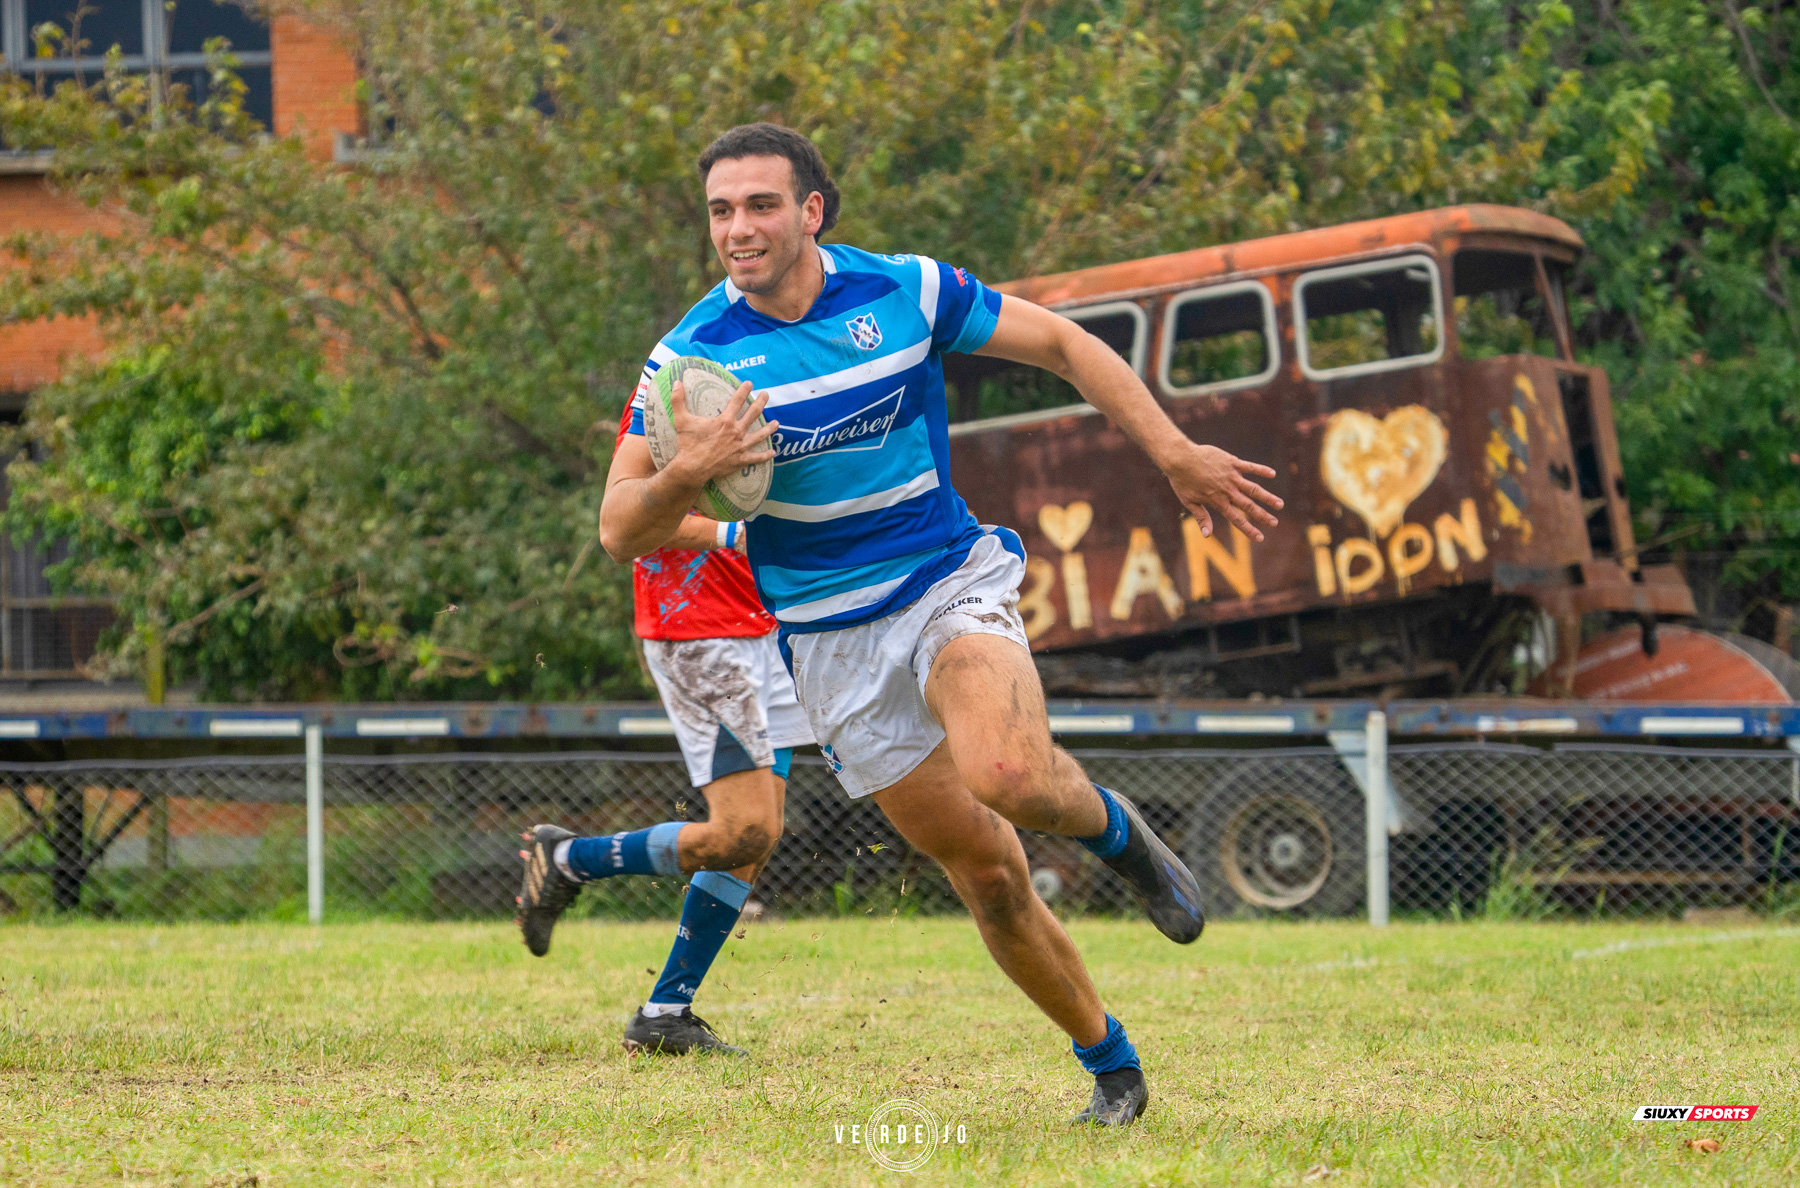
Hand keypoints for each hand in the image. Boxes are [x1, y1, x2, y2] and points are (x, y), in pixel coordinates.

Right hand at [666, 378, 777, 485]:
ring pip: (760, 435)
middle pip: (754, 414)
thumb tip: (676, 382)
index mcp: (725, 420)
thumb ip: (679, 400)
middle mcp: (736, 431)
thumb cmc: (688, 444)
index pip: (738, 400)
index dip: (744, 390)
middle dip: (761, 402)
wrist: (693, 468)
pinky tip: (773, 452)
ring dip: (769, 428)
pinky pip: (757, 458)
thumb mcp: (682, 420)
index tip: (750, 384)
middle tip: (766, 395)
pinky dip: (765, 456)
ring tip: (776, 423)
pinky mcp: (741, 460)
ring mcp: (741, 446)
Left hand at [1163, 443, 1282, 541]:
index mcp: (1218, 502)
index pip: (1237, 519)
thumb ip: (1201, 518)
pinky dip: (1261, 470)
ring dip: (1267, 497)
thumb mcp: (1189, 502)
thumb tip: (1207, 536)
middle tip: (1275, 523)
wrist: (1180, 458)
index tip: (1260, 538)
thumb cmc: (1182, 481)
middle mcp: (1227, 491)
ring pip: (1253, 488)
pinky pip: (1249, 467)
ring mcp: (1231, 476)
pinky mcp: (1231, 462)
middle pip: (1249, 506)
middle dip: (1263, 516)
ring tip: (1280, 504)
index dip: (1249, 530)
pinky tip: (1272, 474)